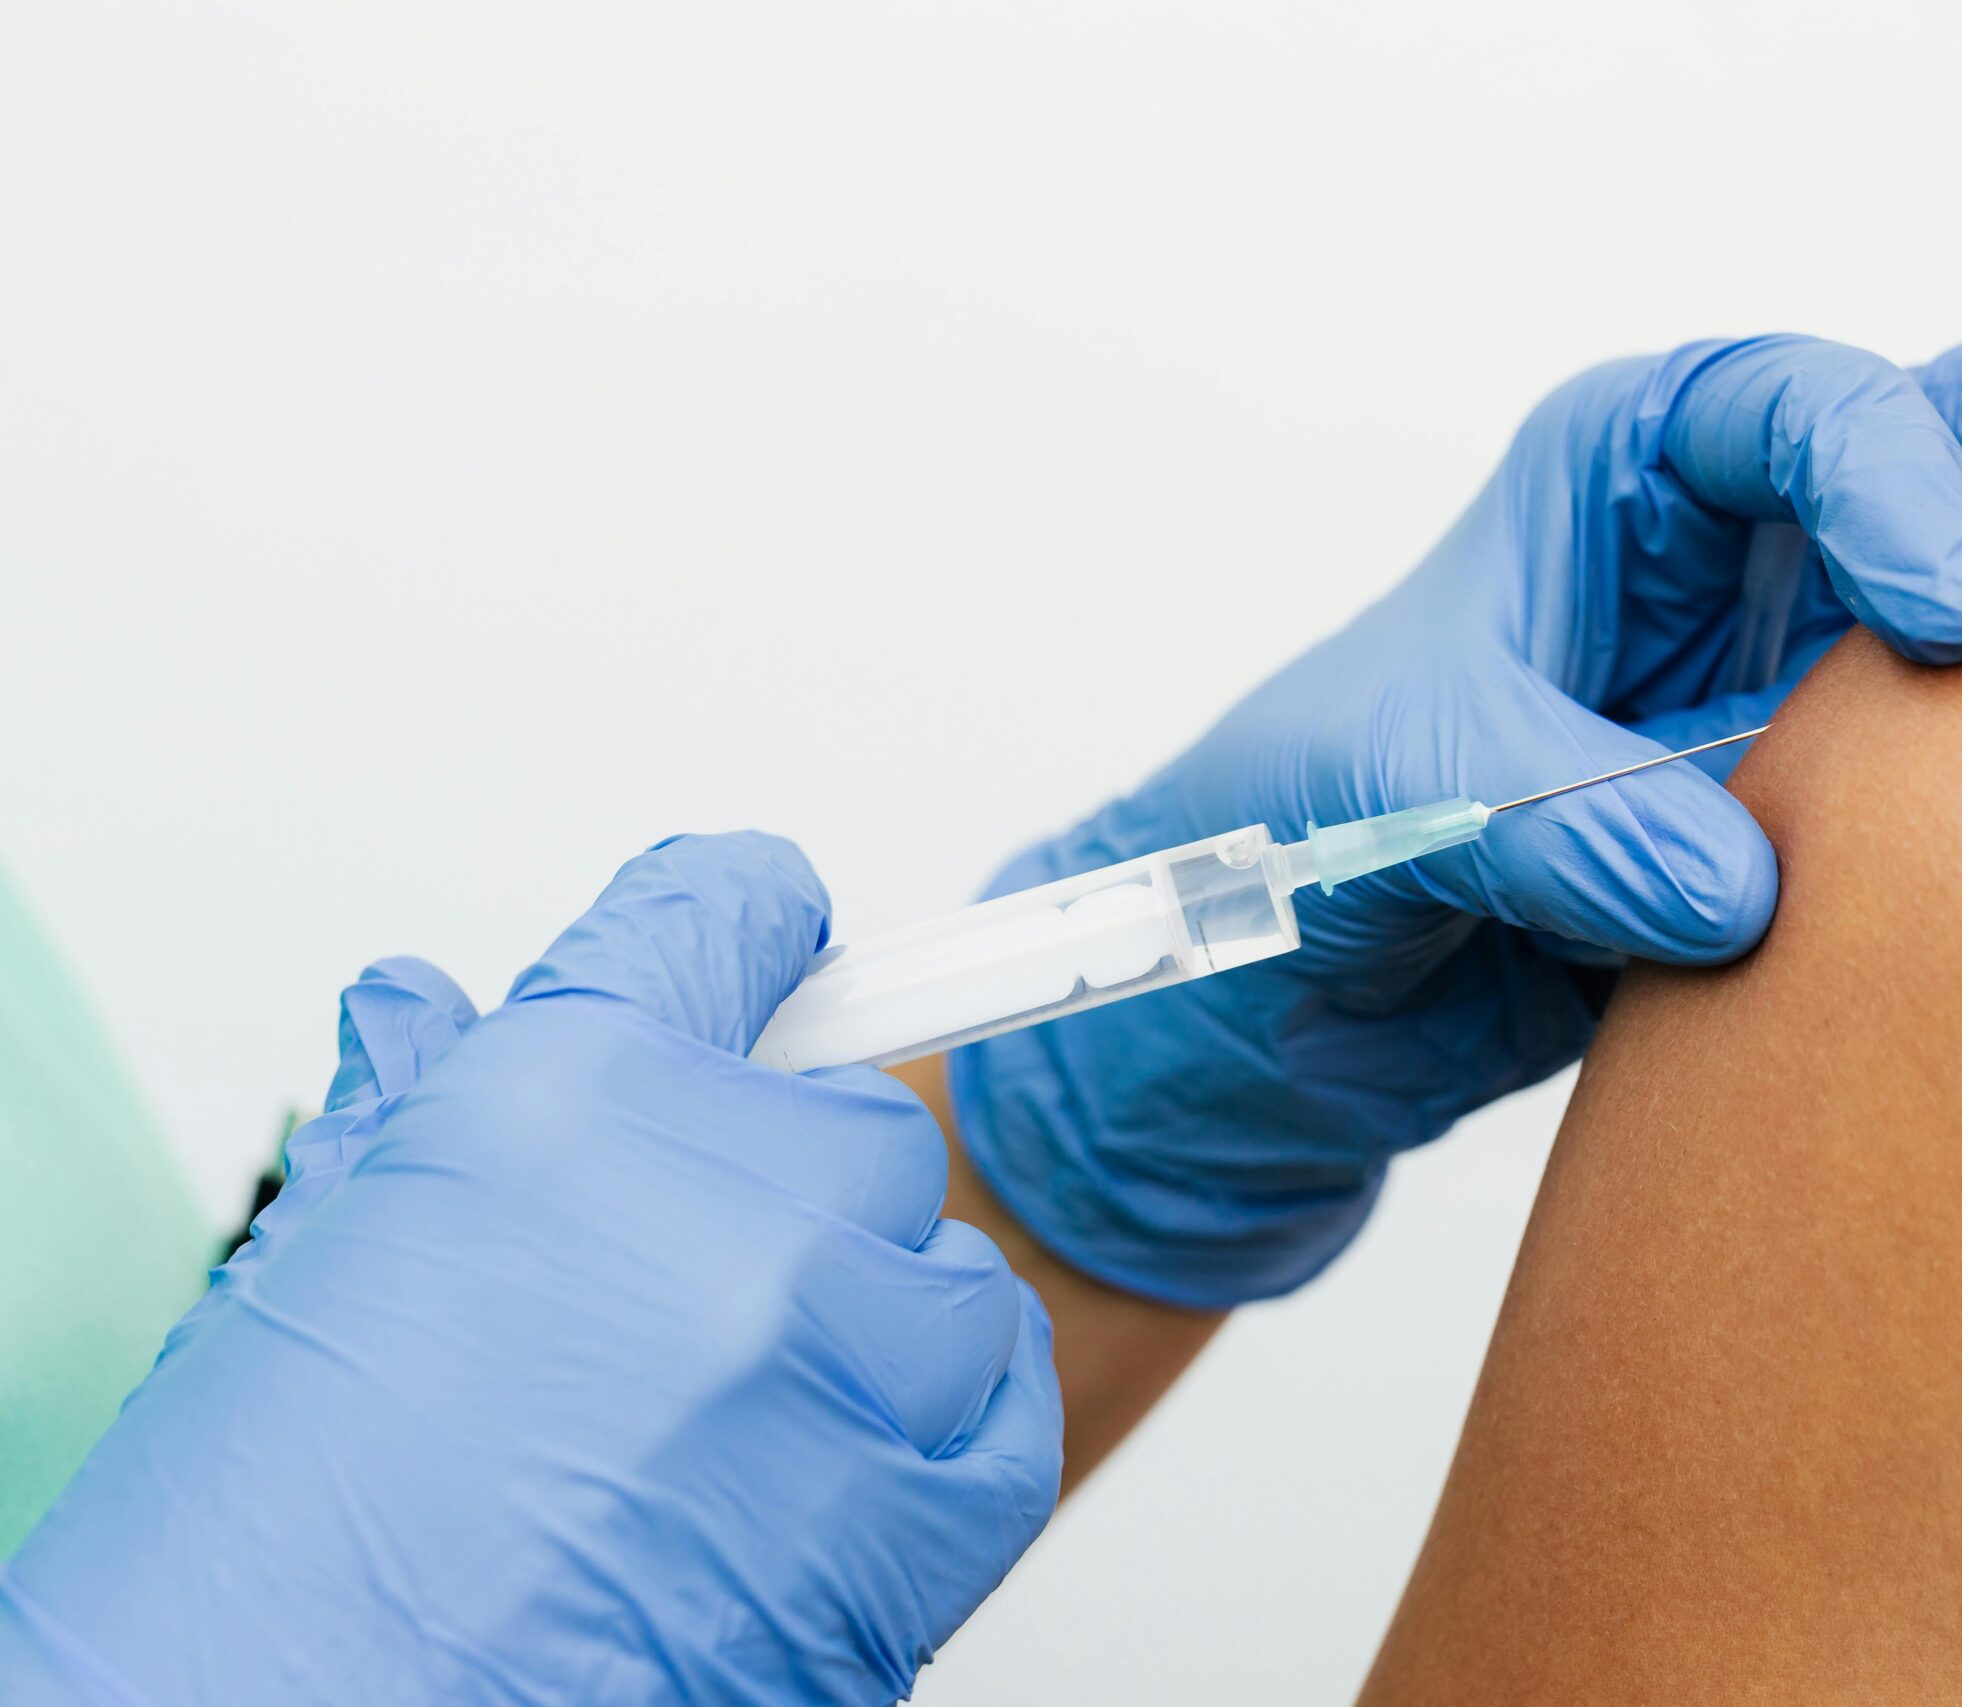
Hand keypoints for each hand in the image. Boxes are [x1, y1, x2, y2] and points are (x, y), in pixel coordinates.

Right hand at [0, 834, 1060, 1705]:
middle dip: (779, 1184)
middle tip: (674, 1292)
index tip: (771, 940)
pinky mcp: (921, 1520)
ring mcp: (841, 1362)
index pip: (719, 919)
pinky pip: (1009, 1400)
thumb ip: (413, 1121)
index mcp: (563, 1107)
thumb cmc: (267, 1570)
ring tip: (736, 1415)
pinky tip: (855, 1452)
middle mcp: (730, 1206)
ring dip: (868, 1315)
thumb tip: (428, 1006)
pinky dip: (957, 1414)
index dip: (739, 926)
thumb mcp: (301, 1294)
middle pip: (855, 1117)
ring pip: (945, 1262)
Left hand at [945, 299, 1961, 1309]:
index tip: (1951, 615)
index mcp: (1608, 487)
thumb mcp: (1372, 809)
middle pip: (1949, 443)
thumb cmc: (1270, 860)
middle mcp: (1726, 565)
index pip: (1782, 415)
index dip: (1890, 479)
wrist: (1264, 1031)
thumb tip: (1736, 884)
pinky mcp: (1826, 822)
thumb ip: (1541, 825)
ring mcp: (1794, 690)